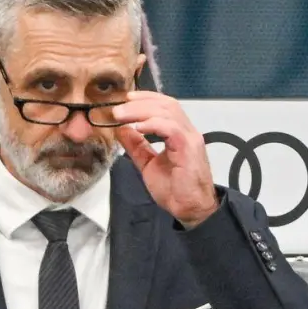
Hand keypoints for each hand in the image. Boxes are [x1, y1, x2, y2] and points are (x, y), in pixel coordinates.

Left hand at [113, 90, 220, 228]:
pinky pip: (171, 128)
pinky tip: (138, 127)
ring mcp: (189, 138)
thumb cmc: (174, 190)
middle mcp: (187, 132)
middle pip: (166, 104)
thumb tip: (122, 129)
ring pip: (167, 111)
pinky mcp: (188, 147)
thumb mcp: (148, 164)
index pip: (165, 106)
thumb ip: (137, 146)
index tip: (125, 99)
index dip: (146, 99)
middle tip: (117, 108)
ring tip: (121, 115)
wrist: (190, 209)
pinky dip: (153, 123)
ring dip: (141, 110)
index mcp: (179, 134)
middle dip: (140, 102)